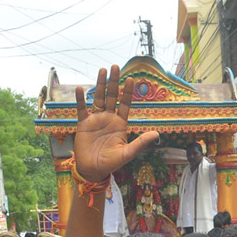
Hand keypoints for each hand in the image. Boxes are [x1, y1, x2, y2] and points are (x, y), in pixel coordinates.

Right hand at [73, 65, 159, 183]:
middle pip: (112, 96)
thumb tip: (156, 133)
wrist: (93, 170)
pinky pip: (81, 108)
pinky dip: (80, 99)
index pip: (125, 104)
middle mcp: (108, 118)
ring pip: (98, 98)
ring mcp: (96, 119)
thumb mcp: (128, 153)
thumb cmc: (111, 163)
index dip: (128, 92)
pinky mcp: (83, 123)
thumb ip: (140, 142)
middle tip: (115, 66)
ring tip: (102, 70)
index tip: (131, 79)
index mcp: (120, 124)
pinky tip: (80, 88)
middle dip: (114, 82)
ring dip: (100, 84)